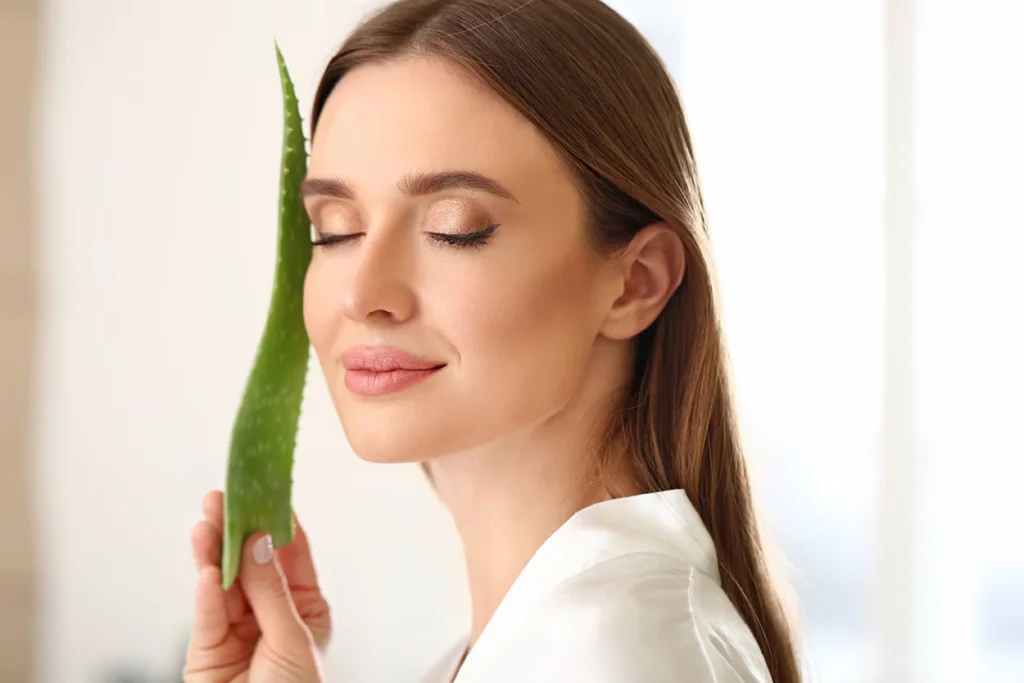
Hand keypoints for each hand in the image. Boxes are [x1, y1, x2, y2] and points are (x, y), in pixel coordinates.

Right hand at [184, 491, 332, 682]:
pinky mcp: (207, 649)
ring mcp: (237, 628)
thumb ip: (272, 592)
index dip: (278, 520)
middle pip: (251, 561)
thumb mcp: (294, 639)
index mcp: (305, 606)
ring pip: (224, 581)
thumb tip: (260, 542)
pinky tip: (206, 571)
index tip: (267, 488)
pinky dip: (206, 592)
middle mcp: (270, 612)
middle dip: (237, 527)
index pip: (291, 554)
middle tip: (224, 496)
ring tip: (206, 520)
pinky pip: (207, 614)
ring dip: (213, 551)